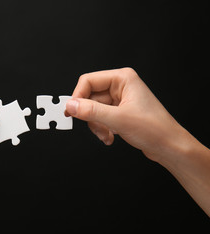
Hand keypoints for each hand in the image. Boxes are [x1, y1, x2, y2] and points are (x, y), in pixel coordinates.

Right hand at [66, 67, 190, 162]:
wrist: (169, 146)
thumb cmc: (154, 129)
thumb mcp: (118, 119)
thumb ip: (91, 111)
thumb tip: (71, 105)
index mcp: (122, 79)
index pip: (88, 81)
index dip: (78, 96)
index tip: (71, 111)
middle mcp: (120, 87)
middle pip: (89, 97)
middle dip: (89, 115)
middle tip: (93, 126)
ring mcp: (119, 100)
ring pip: (93, 109)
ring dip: (96, 125)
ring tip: (105, 135)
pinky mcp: (119, 112)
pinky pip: (100, 117)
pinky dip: (101, 128)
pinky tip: (109, 137)